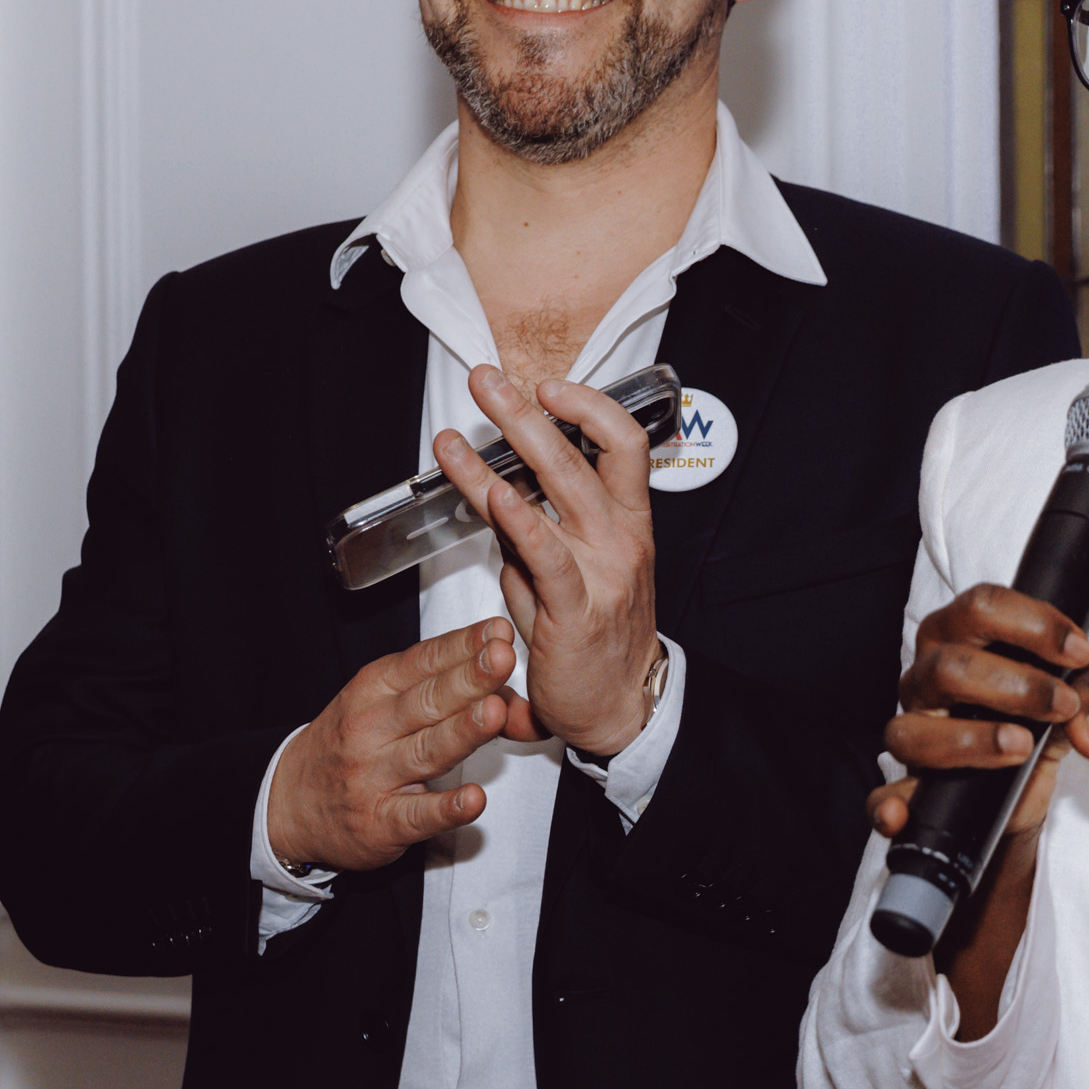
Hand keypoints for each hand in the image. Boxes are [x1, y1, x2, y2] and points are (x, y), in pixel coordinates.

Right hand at [265, 617, 544, 874]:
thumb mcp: (374, 700)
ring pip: (427, 752)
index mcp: (373, 691)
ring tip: (495, 713)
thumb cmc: (345, 745)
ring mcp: (375, 778)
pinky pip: (417, 816)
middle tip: (503, 658)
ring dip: (463, 732)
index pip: (423, 662)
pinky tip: (472, 800)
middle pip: (428, 701)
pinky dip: (445, 809)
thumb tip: (495, 661)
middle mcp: (371, 730)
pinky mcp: (380, 824)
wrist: (289, 803)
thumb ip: (431, 683)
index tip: (498, 631)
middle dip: (469, 678)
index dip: (462, 646)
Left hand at [434, 367, 662, 753]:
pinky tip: (493, 493)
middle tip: (486, 381)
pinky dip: (517, 518)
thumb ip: (537, 537)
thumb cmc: (599, 641)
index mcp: (627, 523)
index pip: (622, 443)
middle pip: (579, 453)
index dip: (586, 406)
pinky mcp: (576, 606)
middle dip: (525, 410)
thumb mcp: (575, 573)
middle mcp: (620, 539)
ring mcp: (602, 570)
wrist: (621, 708)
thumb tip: (501, 508)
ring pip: (558, 491)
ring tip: (460, 429)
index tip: (546, 386)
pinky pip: (546, 552)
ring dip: (507, 451)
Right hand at [860, 586, 1088, 1032]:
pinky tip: (918, 815)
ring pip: (911, 721)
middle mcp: (929, 701)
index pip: (978, 607)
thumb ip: (1082, 715)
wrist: (999, 871)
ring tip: (1022, 750)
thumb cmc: (1031, 785)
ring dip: (972, 730)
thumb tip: (1087, 727)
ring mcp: (912, 754)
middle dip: (1012, 676)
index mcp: (968, 663)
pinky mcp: (905, 814)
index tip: (1078, 651)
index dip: (1028, 620)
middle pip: (944, 656)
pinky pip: (884, 804)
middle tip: (1061, 708)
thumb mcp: (1069, 740)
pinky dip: (900, 807)